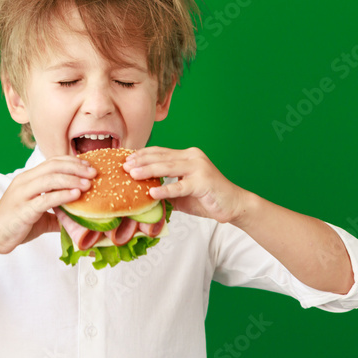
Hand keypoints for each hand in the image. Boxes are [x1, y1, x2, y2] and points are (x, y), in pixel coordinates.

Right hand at [0, 156, 96, 255]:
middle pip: (54, 166)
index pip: (53, 162)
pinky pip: (45, 199)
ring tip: (88, 184)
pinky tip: (76, 195)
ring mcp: (23, 195)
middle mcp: (25, 182)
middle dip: (76, 167)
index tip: (89, 166)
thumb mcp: (38, 215)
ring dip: (72, 179)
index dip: (72, 161)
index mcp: (28, 178)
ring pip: (50, 179)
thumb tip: (77, 219)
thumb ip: (56, 213)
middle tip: (94, 172)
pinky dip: (62, 195)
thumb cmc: (14, 224)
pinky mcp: (23, 210)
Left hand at [123, 147, 248, 223]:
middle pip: (161, 157)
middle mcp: (193, 157)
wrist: (233, 205)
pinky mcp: (203, 182)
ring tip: (132, 175)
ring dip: (149, 171)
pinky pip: (180, 186)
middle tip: (124, 166)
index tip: (126, 159)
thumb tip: (143, 195)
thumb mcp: (181, 194)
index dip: (142, 155)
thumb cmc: (207, 198)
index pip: (160, 152)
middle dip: (141, 161)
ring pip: (168, 168)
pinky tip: (152, 193)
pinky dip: (166, 190)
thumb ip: (165, 191)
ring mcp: (199, 168)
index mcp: (187, 156)